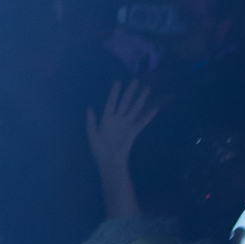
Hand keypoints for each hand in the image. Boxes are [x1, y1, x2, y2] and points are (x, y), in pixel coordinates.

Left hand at [84, 78, 157, 212]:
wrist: (110, 163)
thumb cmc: (99, 151)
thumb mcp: (92, 136)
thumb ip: (91, 122)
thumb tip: (89, 108)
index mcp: (107, 119)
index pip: (112, 102)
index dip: (115, 92)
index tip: (118, 81)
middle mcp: (118, 120)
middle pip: (125, 102)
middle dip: (130, 91)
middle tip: (135, 80)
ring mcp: (126, 125)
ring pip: (135, 109)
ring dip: (141, 99)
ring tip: (147, 89)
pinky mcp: (133, 132)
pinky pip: (142, 122)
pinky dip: (148, 115)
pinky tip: (154, 108)